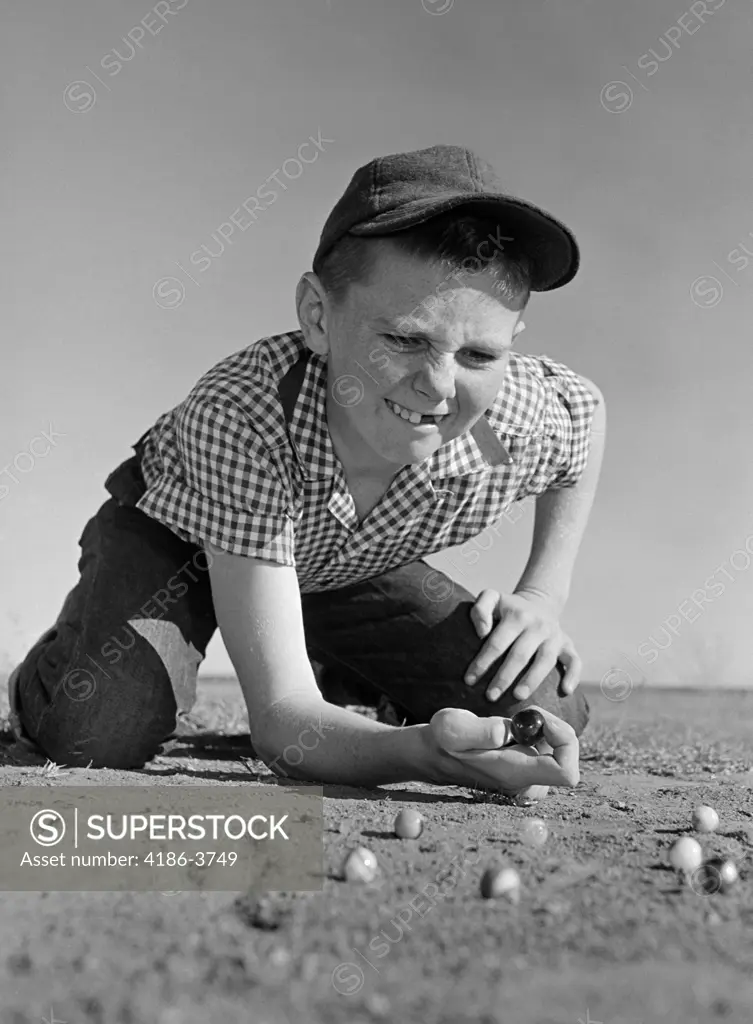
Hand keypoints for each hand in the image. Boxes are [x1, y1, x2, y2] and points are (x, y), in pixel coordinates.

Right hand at [422, 706, 578, 796]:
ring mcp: (527, 781)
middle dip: (552, 728)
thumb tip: (506, 731)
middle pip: (567, 759)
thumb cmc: (443, 739)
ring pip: (559, 753)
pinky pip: (550, 752)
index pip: (566, 772)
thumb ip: (479, 730)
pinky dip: (540, 736)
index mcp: (514, 774)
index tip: (540, 720)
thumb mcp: (452, 727)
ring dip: (544, 731)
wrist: (435, 753)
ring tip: (513, 725)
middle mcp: (526, 783)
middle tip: (523, 715)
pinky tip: (515, 733)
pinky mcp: (527, 773)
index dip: (565, 741)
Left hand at [464, 588, 580, 701]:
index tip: (469, 680)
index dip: (482, 662)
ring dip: (531, 680)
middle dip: (504, 677)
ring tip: (518, 696)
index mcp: (517, 615)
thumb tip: (481, 632)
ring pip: (545, 661)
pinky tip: (565, 691)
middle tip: (490, 696)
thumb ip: (480, 609)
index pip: (497, 642)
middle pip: (520, 655)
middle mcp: (537, 626)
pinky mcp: (567, 645)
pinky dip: (572, 676)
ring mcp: (554, 636)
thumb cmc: (508, 607)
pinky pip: (574, 660)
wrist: (539, 602)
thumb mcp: (492, 598)